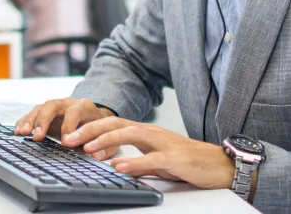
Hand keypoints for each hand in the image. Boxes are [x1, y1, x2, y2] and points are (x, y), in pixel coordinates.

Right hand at [14, 98, 115, 151]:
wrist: (95, 118)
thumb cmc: (99, 128)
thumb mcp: (106, 135)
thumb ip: (104, 144)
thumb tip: (95, 154)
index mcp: (84, 106)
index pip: (75, 111)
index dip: (69, 125)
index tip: (66, 142)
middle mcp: (67, 103)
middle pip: (52, 105)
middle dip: (44, 120)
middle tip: (37, 137)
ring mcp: (54, 107)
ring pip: (40, 108)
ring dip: (30, 121)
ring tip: (23, 133)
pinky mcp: (45, 113)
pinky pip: (32, 113)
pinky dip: (24, 121)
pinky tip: (18, 131)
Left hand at [61, 117, 235, 189]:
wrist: (221, 165)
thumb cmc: (189, 163)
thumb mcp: (157, 161)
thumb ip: (137, 162)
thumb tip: (114, 167)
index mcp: (146, 133)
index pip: (114, 125)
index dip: (91, 129)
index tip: (71, 136)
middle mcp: (153, 133)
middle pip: (117, 124)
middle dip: (91, 130)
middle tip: (69, 138)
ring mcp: (164, 144)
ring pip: (131, 134)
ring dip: (107, 140)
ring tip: (88, 148)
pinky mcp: (175, 158)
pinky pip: (152, 159)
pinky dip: (134, 162)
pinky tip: (119, 167)